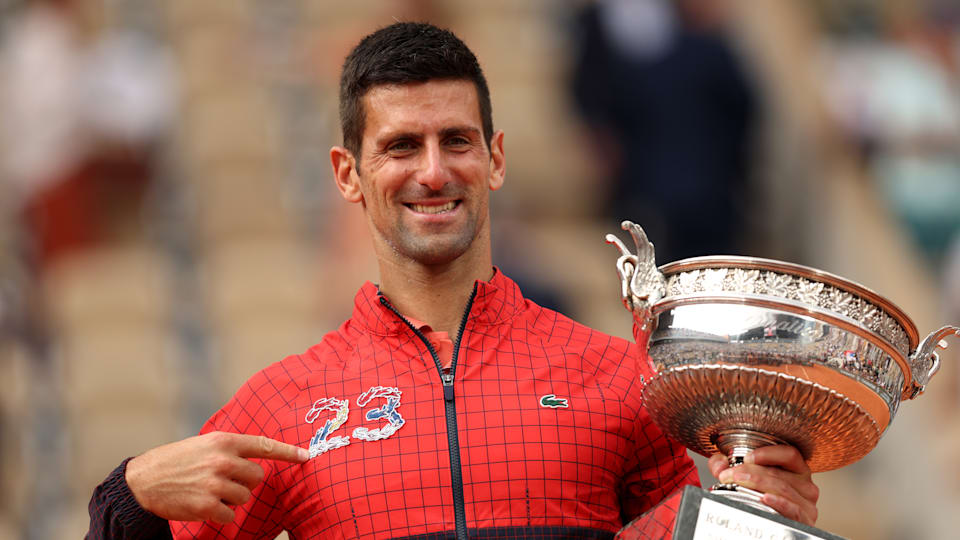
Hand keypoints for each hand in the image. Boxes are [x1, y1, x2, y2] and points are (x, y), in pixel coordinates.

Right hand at [125, 432, 308, 523]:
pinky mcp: (207, 505)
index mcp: (223, 441)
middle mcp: (222, 460)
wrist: (143, 481)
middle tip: (224, 480)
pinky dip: (220, 513)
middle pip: (257, 476)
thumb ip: (230, 448)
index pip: (263, 445)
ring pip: (245, 496)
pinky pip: (230, 514)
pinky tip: (204, 505)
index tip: (306, 456)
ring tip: (209, 491)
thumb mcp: (204, 443)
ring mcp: (215, 483)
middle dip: (245, 481)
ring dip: (231, 498)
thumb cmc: (177, 460)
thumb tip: (259, 456)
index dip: (287, 452)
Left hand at [708, 445, 818, 525]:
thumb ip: (727, 467)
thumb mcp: (746, 480)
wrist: (768, 530)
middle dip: (750, 471)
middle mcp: (804, 485)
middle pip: (778, 473)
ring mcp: (806, 504)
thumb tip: (719, 464)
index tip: (747, 458)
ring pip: (782, 488)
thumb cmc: (762, 503)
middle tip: (729, 475)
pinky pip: (793, 509)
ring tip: (737, 483)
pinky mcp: (804, 520)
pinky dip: (778, 502)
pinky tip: (764, 498)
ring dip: (756, 484)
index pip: (789, 454)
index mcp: (796, 471)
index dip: (767, 454)